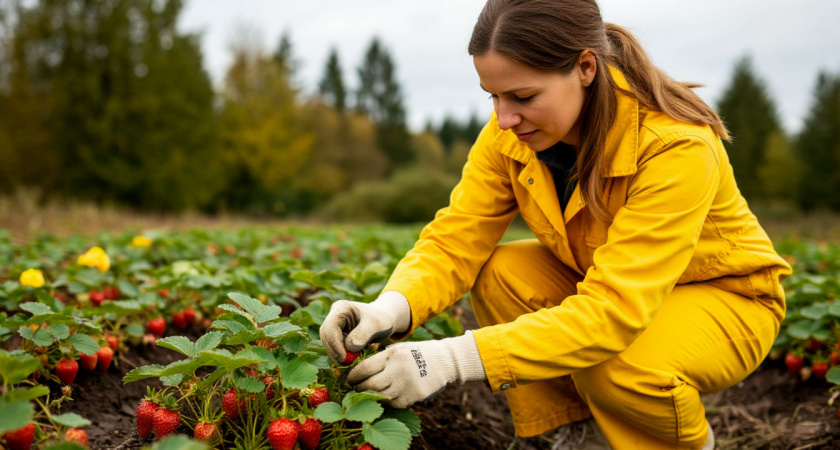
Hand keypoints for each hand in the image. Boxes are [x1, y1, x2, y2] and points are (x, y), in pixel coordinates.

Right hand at [319, 292, 410, 363]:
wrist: (384, 320)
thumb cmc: (381, 319)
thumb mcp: (376, 325)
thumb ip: (363, 334)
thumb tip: (349, 347)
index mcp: (341, 308)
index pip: (330, 327)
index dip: (334, 343)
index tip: (344, 357)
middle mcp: (334, 316)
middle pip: (326, 336)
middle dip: (334, 350)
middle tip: (346, 363)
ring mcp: (335, 326)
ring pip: (328, 343)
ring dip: (337, 354)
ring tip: (349, 363)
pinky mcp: (337, 335)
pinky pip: (334, 347)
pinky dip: (341, 355)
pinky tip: (350, 361)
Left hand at [346, 331, 485, 408]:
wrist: (445, 361)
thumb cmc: (417, 353)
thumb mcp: (399, 349)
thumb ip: (381, 358)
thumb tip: (359, 371)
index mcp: (392, 355)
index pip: (365, 368)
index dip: (353, 376)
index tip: (349, 379)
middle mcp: (398, 370)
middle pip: (369, 386)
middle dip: (358, 389)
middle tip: (354, 389)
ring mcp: (406, 386)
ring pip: (379, 397)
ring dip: (370, 397)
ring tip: (366, 394)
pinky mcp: (413, 397)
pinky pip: (393, 404)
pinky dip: (386, 401)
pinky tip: (384, 396)